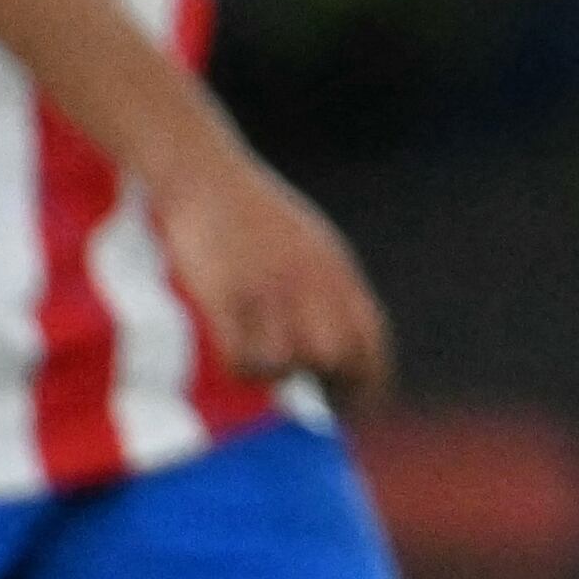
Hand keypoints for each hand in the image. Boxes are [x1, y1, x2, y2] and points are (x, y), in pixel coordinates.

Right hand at [153, 146, 396, 404]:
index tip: (350, 402)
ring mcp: (268, 290)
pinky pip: (240, 357)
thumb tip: (341, 352)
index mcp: (338, 273)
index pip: (371, 344)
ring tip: (260, 362)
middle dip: (322, 383)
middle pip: (334, 359)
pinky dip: (239, 368)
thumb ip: (333, 293)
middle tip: (301, 389)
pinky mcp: (225, 295)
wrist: (207, 176)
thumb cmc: (258, 216)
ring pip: (287, 364)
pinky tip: (231, 355)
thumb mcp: (313, 246)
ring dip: (275, 375)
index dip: (366, 383)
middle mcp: (311, 284)